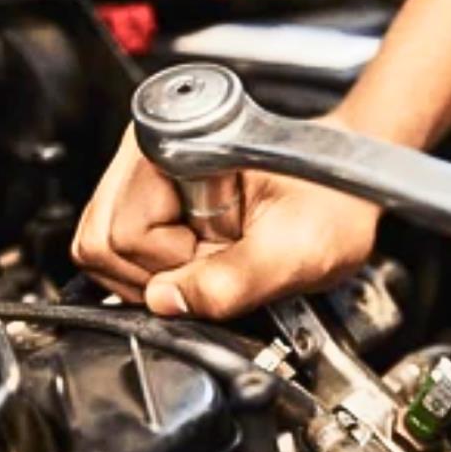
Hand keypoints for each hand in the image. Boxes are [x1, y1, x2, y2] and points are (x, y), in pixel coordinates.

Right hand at [72, 121, 379, 317]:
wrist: (350, 182)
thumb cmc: (335, 200)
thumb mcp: (297, 251)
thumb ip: (234, 282)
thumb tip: (166, 303)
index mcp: (174, 148)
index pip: (118, 236)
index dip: (171, 267)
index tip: (222, 259)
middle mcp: (145, 155)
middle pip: (100, 244)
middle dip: (157, 275)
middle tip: (217, 263)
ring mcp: (143, 176)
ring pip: (106, 252)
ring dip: (161, 274)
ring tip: (216, 257)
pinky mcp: (150, 199)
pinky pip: (124, 254)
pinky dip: (164, 270)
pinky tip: (205, 257)